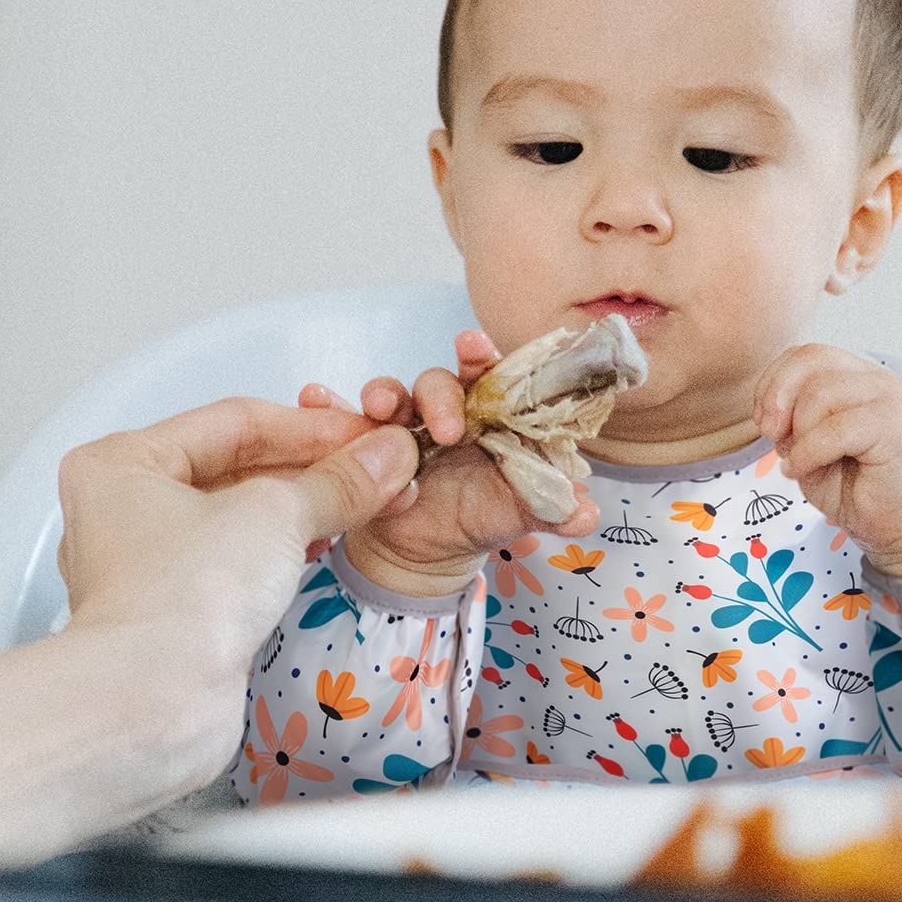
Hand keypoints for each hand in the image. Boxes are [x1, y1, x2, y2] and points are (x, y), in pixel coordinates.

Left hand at [56, 397, 418, 671]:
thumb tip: (385, 455)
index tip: (368, 436)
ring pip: (241, 518)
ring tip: (368, 502)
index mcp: (123, 463)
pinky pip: (240, 564)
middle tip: (377, 469)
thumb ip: (337, 480)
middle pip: (237, 468)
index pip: (235, 422)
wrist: (156, 703)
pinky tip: (330, 544)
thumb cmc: (182, 597)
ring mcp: (150, 567)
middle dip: (314, 469)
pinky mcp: (178, 614)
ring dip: (307, 509)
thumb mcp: (275, 514)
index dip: (312, 426)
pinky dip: (286, 551)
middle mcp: (125, 511)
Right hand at [299, 329, 599, 596]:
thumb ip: (554, 509)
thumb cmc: (481, 516)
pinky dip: (326, 405)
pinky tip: (314, 397)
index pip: (491, 374)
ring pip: (390, 394)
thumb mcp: (519, 515)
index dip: (484, 356)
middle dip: (439, 392)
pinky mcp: (364, 443)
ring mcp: (401, 424)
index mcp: (490, 414)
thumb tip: (587, 515)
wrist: (429, 553)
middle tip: (447, 425)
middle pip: (439, 381)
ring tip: (377, 407)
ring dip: (382, 392)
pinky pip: (341, 418)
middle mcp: (444, 409)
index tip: (477, 348)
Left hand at [753, 344, 901, 578]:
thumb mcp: (807, 445)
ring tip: (800, 461)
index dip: (772, 382)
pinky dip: (807, 453)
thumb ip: (790, 418)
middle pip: (810, 361)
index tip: (763, 422)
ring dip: (797, 433)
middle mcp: (876, 379)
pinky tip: (803, 471)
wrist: (900, 526)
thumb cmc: (855, 487)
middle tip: (773, 437)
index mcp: (856, 377)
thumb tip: (770, 409)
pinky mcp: (895, 427)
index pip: (805, 353)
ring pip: (820, 393)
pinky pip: (834, 429)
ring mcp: (889, 399)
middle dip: (777, 399)